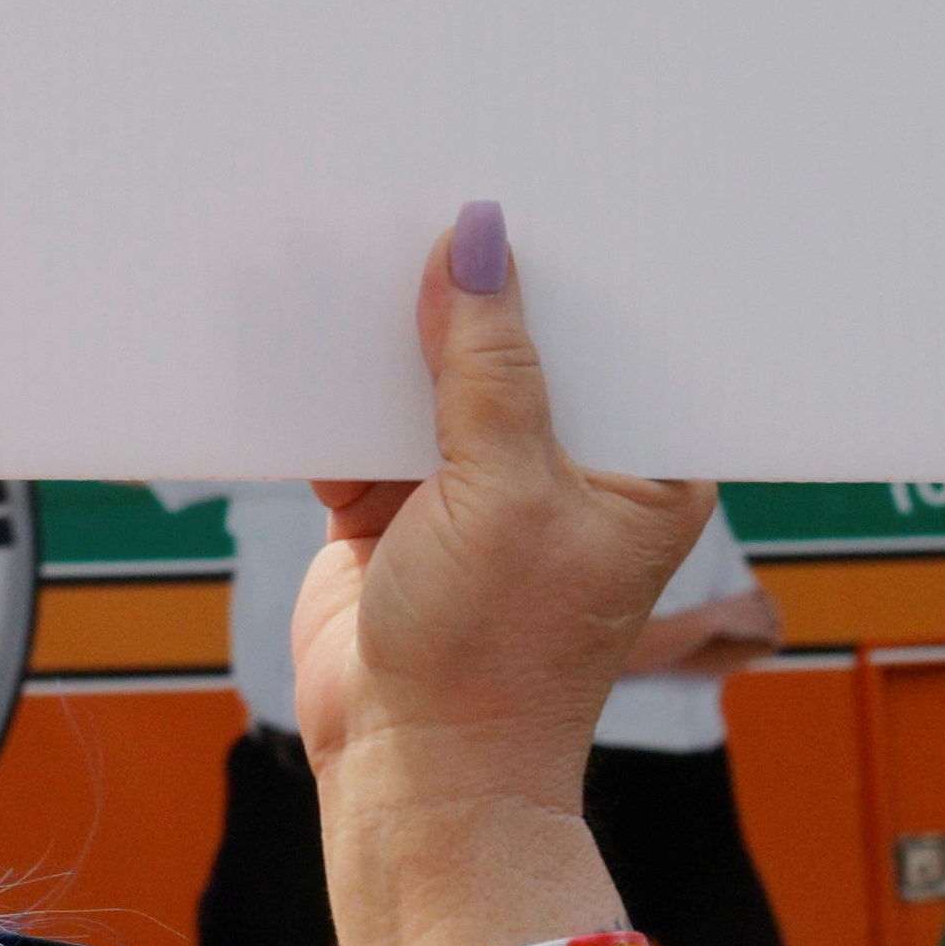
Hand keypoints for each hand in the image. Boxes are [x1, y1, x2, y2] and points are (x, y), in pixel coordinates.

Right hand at [292, 204, 711, 945]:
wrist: (407, 772)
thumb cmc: (497, 660)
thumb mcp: (504, 491)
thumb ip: (486, 364)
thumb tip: (478, 239)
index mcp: (645, 460)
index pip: (619, 327)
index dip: (576, 257)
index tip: (534, 173)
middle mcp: (565, 462)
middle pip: (516, 340)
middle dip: (466, 282)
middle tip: (422, 185)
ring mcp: (476, 482)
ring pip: (430, 373)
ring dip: (385, 329)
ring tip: (341, 240)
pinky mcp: (393, 504)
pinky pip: (360, 420)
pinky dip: (328, 386)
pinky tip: (299, 326)